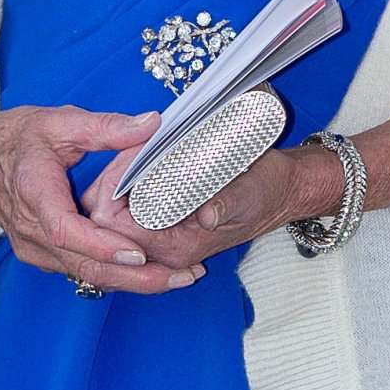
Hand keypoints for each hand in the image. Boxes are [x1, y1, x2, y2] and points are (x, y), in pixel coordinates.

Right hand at [0, 105, 207, 293]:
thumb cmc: (18, 138)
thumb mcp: (60, 121)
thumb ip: (106, 126)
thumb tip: (152, 124)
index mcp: (34, 194)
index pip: (66, 231)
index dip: (102, 247)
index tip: (139, 253)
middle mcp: (33, 231)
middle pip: (84, 267)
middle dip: (136, 278)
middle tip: (183, 276)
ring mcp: (36, 248)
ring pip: (86, 276)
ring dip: (132, 282)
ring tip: (180, 276)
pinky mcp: (44, 255)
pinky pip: (81, 271)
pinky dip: (116, 275)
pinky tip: (151, 272)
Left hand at [81, 140, 344, 270]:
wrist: (280, 190)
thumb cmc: (267, 193)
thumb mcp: (250, 194)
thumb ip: (226, 204)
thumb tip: (207, 213)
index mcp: (177, 246)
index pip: (119, 228)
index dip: (114, 190)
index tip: (128, 153)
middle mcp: (163, 244)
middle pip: (109, 220)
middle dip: (112, 179)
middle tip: (127, 143)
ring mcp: (163, 230)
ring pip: (117, 207)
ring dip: (121, 174)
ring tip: (135, 142)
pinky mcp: (166, 213)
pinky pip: (133, 197)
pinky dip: (133, 173)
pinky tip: (142, 150)